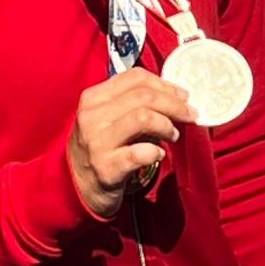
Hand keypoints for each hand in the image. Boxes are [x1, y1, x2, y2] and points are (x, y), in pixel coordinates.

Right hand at [67, 68, 198, 219]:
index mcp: (93, 98)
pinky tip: (158, 154)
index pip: (135, 77)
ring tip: (173, 135)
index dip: (164, 84)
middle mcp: (92, 116)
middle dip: (174, 104)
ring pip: (143, 118)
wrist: (75, 187)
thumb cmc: (98, 149)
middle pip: (143, 96)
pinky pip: (139, 153)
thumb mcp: (106, 119)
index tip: (182, 96)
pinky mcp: (106, 167)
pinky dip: (155, 151)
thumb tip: (175, 97)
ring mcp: (97, 142)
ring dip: (167, 125)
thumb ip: (132, 104)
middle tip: (189, 115)